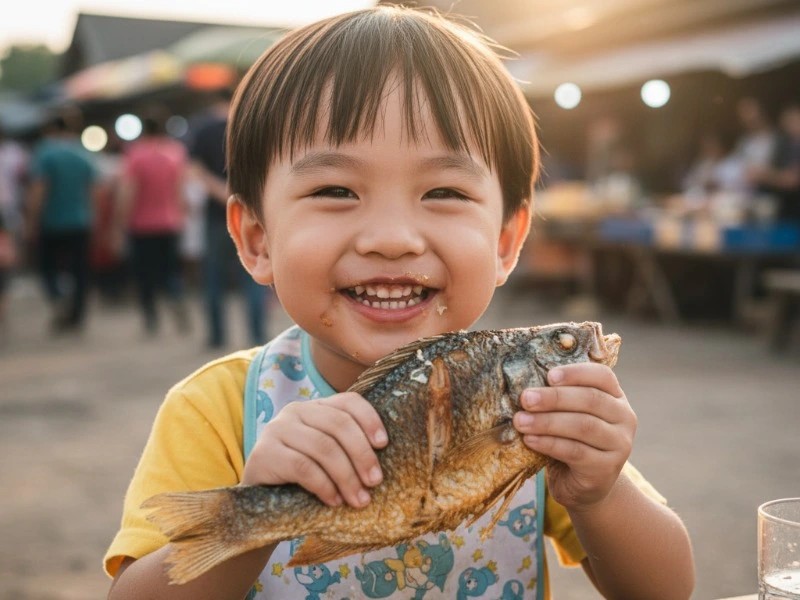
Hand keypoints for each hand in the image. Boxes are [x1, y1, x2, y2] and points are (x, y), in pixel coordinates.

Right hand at [241, 392, 387, 508]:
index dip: (370, 420)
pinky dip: (324, 485)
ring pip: (324, 447)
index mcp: (316, 407)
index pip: (349, 401)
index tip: (384, 445)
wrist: (259, 505)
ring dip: (347, 477)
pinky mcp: (264, 453)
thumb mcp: (327, 458)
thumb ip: (347, 448)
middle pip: (339, 424)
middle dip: (362, 455)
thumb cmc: (302, 481)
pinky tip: (334, 501)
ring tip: (359, 500)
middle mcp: (295, 411)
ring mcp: (277, 430)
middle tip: (375, 482)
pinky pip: (303, 467)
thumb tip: (384, 458)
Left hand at [513, 363, 635, 510]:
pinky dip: (549, 444)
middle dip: (554, 398)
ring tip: (521, 421)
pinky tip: (530, 440)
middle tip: (525, 399)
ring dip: (547, 422)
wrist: (585, 486)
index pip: (602, 376)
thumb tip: (527, 387)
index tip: (549, 375)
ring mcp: (619, 445)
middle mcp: (624, 418)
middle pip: (590, 400)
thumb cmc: (572, 441)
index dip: (576, 373)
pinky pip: (575, 452)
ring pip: (583, 426)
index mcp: (616, 397)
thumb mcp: (569, 415)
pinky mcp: (606, 469)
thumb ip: (559, 400)